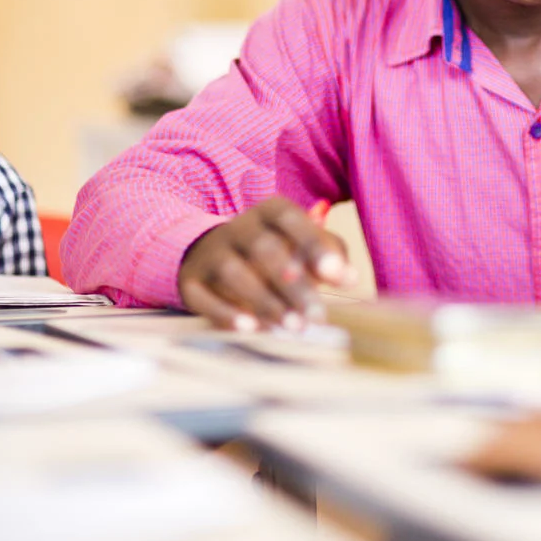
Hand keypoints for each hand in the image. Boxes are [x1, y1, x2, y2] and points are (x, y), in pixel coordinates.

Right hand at [178, 197, 352, 331]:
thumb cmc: (273, 250)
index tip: (336, 275)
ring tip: (293, 326)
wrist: (210, 253)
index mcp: (270, 211)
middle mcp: (238, 227)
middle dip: (293, 284)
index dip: (313, 245)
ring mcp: (211, 254)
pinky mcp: (191, 282)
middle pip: (264, 250)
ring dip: (265, 302)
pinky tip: (250, 329)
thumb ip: (328, 255)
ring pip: (235, 274)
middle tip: (317, 315)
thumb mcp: (301, 243)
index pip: (291, 220)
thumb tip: (350, 277)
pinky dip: (226, 314)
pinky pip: (204, 298)